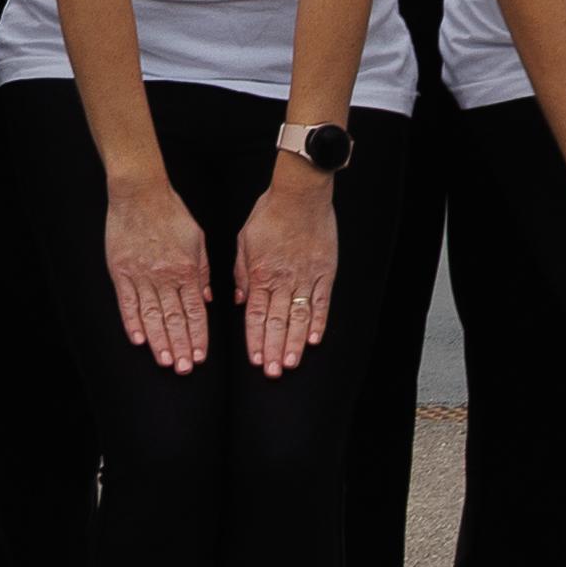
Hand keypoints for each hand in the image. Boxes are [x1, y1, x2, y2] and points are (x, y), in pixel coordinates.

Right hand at [106, 178, 213, 375]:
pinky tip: (138, 340)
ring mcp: (141, 275)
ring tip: (165, 361)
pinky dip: (133, 323)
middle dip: (181, 346)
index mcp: (187, 269)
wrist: (140, 192)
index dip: (198, 336)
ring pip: (152, 316)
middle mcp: (165, 276)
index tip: (200, 356)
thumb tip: (207, 298)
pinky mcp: (121, 271)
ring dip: (159, 342)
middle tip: (184, 368)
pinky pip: (128, 303)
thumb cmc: (171, 212)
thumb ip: (203, 270)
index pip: (195, 311)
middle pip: (174, 319)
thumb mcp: (197, 238)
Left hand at [237, 166, 339, 377]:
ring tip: (289, 364)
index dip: (254, 339)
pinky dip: (318, 323)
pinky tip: (313, 341)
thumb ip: (241, 271)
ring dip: (293, 344)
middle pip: (276, 322)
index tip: (254, 359)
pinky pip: (322, 303)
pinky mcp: (326, 272)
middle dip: (272, 350)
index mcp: (260, 273)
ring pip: (299, 318)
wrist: (301, 193)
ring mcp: (306, 277)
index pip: (255, 314)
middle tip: (271, 373)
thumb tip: (239, 300)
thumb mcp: (244, 239)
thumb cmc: (270, 212)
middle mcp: (283, 279)